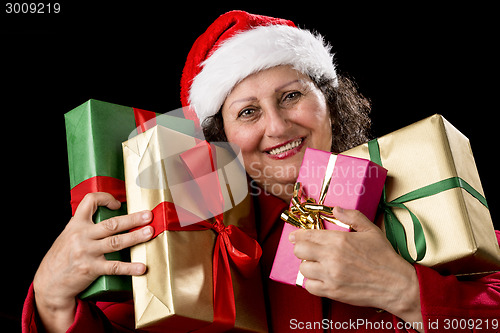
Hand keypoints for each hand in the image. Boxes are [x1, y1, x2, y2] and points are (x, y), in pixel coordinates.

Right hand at [33, 192, 153, 332]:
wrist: (48, 283)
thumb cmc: (62, 257)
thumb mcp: (69, 235)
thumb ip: (86, 226)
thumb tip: (108, 216)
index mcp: (76, 224)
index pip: (90, 201)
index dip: (105, 198)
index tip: (118, 203)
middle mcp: (82, 236)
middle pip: (111, 224)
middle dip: (132, 219)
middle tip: (148, 215)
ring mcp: (87, 252)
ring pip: (116, 242)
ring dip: (135, 237)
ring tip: (149, 232)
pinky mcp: (91, 269)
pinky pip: (114, 267)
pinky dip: (129, 267)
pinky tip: (141, 267)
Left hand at [290, 207, 422, 328]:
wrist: (396, 284)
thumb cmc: (384, 257)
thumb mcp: (371, 230)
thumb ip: (352, 217)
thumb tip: (336, 209)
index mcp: (339, 240)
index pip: (308, 235)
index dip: (298, 235)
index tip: (295, 236)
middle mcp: (331, 257)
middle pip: (299, 251)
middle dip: (301, 249)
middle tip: (308, 250)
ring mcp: (331, 276)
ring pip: (303, 269)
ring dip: (308, 266)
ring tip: (317, 265)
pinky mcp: (332, 292)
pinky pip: (309, 287)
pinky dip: (311, 283)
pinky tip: (320, 278)